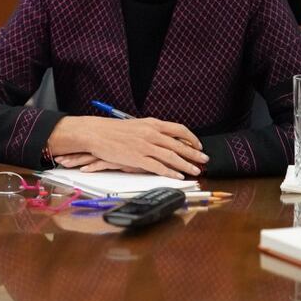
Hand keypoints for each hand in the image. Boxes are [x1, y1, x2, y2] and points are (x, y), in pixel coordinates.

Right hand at [49, 116, 207, 178]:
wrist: (95, 133)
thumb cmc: (112, 130)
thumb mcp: (135, 125)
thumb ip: (150, 130)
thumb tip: (163, 136)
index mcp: (152, 123)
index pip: (179, 129)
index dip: (191, 138)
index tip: (198, 145)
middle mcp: (151, 133)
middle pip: (179, 144)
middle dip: (194, 154)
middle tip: (205, 160)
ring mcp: (145, 146)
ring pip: (172, 156)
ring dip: (186, 165)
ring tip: (195, 171)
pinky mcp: (137, 158)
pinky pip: (158, 166)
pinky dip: (170, 172)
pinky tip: (178, 176)